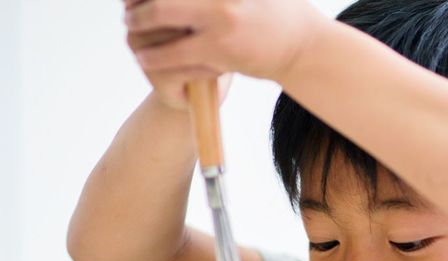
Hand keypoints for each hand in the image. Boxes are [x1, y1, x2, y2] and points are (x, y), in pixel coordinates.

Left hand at [123, 0, 328, 84]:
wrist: (304, 47)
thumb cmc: (278, 11)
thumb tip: (179, 2)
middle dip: (138, 2)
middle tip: (130, 9)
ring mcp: (221, 19)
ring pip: (159, 15)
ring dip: (140, 24)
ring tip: (133, 29)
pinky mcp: (222, 50)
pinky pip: (176, 52)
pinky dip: (156, 56)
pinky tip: (147, 56)